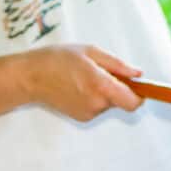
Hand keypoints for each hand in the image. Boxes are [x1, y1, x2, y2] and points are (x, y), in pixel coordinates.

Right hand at [23, 45, 143, 120]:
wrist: (30, 77)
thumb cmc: (57, 60)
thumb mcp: (90, 52)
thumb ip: (117, 65)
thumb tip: (138, 75)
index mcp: (101, 86)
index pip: (134, 102)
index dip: (140, 95)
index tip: (138, 87)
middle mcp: (97, 104)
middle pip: (122, 101)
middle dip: (118, 89)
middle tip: (102, 73)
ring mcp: (89, 113)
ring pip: (109, 104)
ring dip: (104, 92)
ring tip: (84, 78)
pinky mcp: (82, 118)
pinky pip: (97, 107)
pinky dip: (93, 98)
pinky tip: (77, 87)